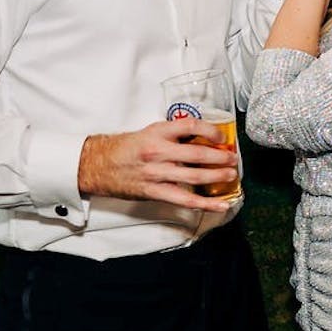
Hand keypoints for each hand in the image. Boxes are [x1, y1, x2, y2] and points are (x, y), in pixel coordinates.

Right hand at [77, 119, 239, 212]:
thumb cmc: (125, 148)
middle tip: (232, 158)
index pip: (190, 126)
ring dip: (217, 177)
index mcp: (157, 132)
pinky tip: (220, 205)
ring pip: (194, 176)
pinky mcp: (155, 191)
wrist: (98, 165)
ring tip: (230, 176)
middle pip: (197, 153)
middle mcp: (158, 151)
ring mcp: (157, 173)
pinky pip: (185, 199)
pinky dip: (205, 203)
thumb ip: (172, 134)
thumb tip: (200, 137)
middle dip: (220, 157)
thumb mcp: (149, 132)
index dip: (210, 130)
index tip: (221, 136)